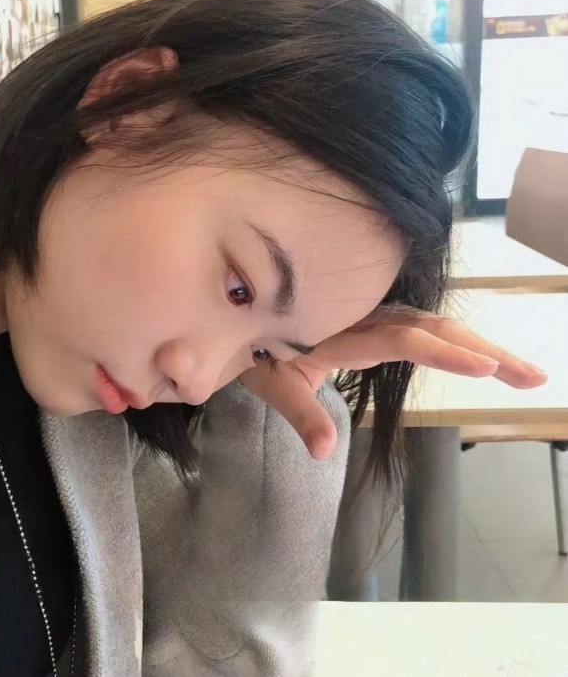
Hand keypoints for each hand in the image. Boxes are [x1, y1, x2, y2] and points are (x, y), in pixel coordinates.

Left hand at [238, 304, 547, 460]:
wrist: (228, 310)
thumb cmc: (246, 347)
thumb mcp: (267, 380)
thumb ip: (298, 410)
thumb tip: (324, 450)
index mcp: (340, 329)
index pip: (401, 338)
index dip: (442, 353)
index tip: (485, 370)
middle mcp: (361, 315)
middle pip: (430, 326)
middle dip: (483, 350)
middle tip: (532, 376)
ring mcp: (369, 314)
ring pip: (431, 323)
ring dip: (477, 345)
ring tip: (524, 371)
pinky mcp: (371, 319)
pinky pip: (419, 325)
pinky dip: (455, 340)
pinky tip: (481, 357)